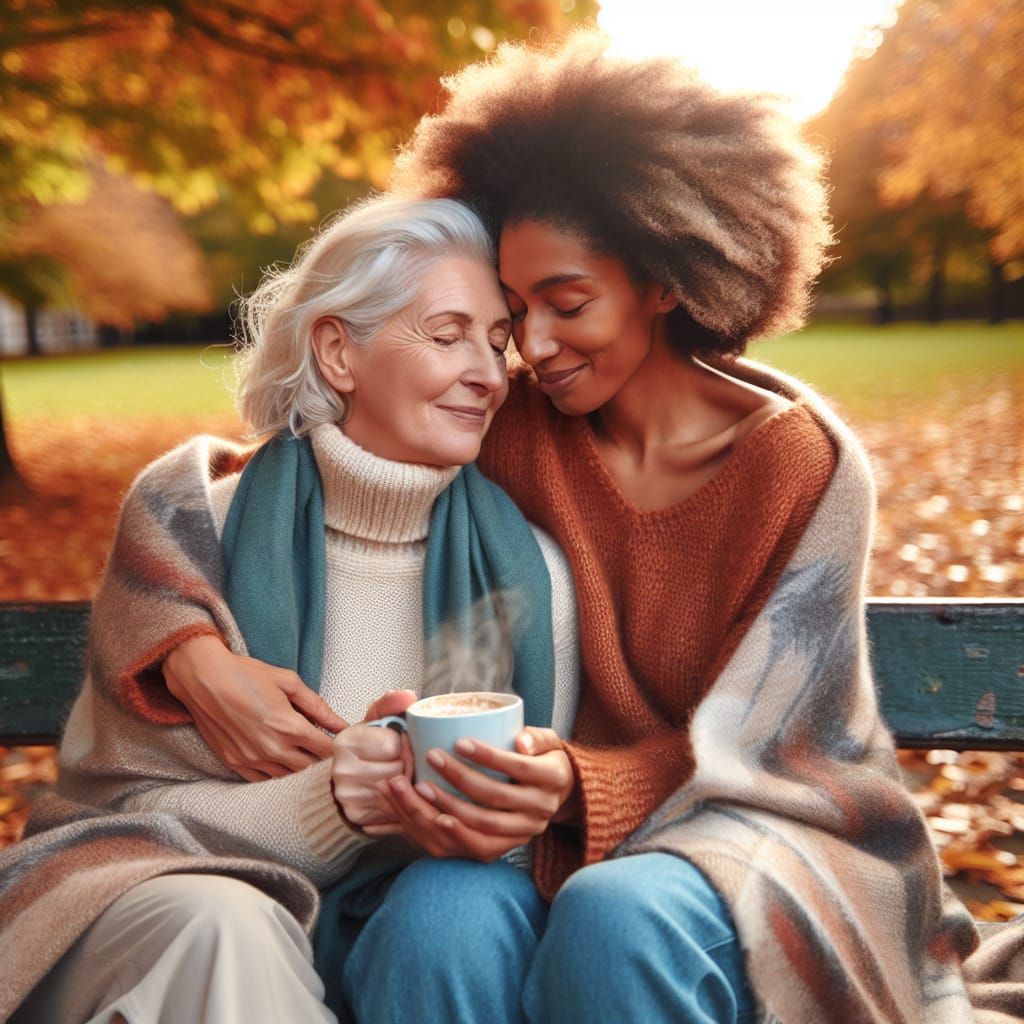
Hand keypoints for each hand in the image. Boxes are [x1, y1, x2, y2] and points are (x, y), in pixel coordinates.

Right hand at [164, 634, 347, 780]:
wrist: (203, 679)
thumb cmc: (247, 674)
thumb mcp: (289, 682)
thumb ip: (318, 707)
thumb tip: (342, 724)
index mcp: (288, 726)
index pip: (326, 751)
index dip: (338, 749)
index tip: (342, 743)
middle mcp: (271, 748)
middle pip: (310, 768)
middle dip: (322, 761)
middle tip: (326, 751)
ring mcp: (252, 759)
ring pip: (288, 778)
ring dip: (299, 769)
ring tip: (304, 754)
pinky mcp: (235, 763)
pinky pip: (264, 780)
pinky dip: (277, 773)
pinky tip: (281, 759)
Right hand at [331, 690, 417, 828]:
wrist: (342, 780)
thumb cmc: (365, 747)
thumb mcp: (373, 722)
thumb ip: (390, 704)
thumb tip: (409, 696)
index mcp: (346, 741)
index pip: (392, 744)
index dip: (405, 744)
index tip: (404, 743)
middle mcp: (342, 769)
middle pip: (398, 769)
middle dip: (409, 765)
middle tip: (408, 762)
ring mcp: (348, 795)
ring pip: (399, 790)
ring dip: (408, 784)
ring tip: (406, 776)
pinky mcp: (357, 815)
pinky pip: (394, 809)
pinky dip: (403, 802)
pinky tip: (401, 794)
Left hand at [371, 727, 576, 859]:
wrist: (557, 795)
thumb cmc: (544, 758)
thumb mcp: (549, 742)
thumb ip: (536, 737)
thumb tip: (520, 741)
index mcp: (553, 778)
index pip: (518, 767)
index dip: (488, 756)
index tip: (458, 741)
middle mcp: (542, 809)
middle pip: (496, 797)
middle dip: (460, 778)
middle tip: (432, 757)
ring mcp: (526, 831)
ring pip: (484, 825)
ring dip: (449, 806)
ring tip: (422, 787)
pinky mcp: (510, 846)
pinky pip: (479, 846)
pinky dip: (455, 833)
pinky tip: (433, 818)